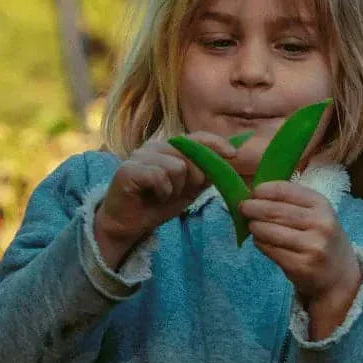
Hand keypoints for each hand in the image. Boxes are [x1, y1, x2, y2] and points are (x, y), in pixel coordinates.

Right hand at [95, 133, 236, 263]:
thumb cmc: (157, 204)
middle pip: (190, 153)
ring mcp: (140, 155)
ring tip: (163, 196)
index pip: (196, 138)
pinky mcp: (129, 169)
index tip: (234, 153)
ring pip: (177, 166)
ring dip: (175, 188)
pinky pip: (160, 177)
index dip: (216, 143)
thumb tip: (230, 161)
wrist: (128, 224)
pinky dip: (162, 193)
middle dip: (194, 177)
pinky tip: (153, 198)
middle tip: (178, 192)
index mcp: (168, 147)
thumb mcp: (189, 190)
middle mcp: (154, 146)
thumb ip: (206, 175)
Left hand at [240, 184, 360, 338]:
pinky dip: (260, 243)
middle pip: (275, 211)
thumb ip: (291, 202)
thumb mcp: (316, 214)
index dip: (263, 190)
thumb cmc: (322, 238)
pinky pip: (271, 250)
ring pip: (270, 231)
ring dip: (255, 227)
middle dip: (253, 208)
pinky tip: (260, 241)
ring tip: (251, 225)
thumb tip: (254, 195)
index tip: (252, 193)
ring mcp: (312, 246)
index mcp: (321, 204)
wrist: (340, 275)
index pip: (285, 191)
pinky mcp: (301, 266)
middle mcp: (320, 223)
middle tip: (242, 207)